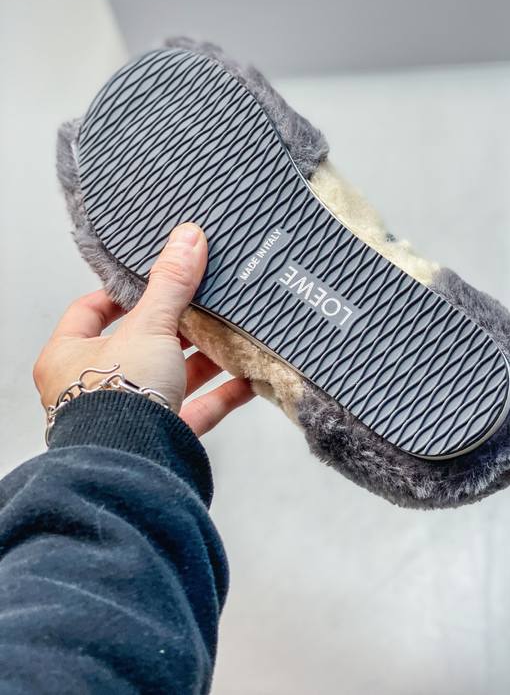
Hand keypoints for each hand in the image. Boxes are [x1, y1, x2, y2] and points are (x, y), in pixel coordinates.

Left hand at [33, 223, 253, 436]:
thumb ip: (171, 284)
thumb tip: (187, 238)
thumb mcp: (148, 326)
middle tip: (203, 304)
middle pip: (139, 344)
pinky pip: (195, 410)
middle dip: (177, 326)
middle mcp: (93, 387)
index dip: (122, 292)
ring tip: (231, 335)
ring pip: (170, 377)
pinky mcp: (160, 437)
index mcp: (69, 356)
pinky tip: (247, 378)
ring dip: (203, 359)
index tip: (153, 279)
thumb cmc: (117, 397)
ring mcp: (129, 414)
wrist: (131, 464)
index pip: (91, 311)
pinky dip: (222, 393)